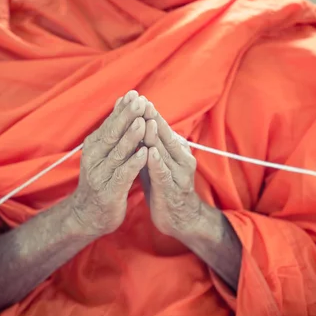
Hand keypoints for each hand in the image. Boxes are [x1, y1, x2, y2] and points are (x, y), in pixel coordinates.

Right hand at [71, 91, 148, 235]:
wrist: (88, 215)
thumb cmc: (102, 180)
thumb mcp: (105, 153)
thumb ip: (114, 130)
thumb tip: (121, 102)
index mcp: (94, 146)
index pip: (109, 123)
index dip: (122, 109)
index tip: (135, 94)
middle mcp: (94, 158)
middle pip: (112, 134)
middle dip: (127, 117)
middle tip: (140, 101)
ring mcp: (101, 175)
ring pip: (118, 153)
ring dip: (131, 137)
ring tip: (143, 122)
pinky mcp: (110, 191)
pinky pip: (123, 175)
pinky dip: (134, 164)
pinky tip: (145, 154)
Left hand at [140, 103, 203, 237]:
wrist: (181, 219)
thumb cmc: (164, 186)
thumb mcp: (155, 161)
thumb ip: (147, 143)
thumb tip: (134, 121)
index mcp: (177, 149)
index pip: (161, 127)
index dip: (149, 112)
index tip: (136, 97)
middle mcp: (181, 158)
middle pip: (164, 134)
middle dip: (152, 117)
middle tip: (141, 100)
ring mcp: (179, 173)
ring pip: (165, 151)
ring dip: (155, 136)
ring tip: (146, 121)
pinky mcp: (173, 189)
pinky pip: (164, 174)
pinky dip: (157, 162)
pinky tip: (150, 153)